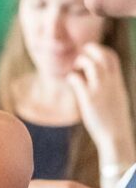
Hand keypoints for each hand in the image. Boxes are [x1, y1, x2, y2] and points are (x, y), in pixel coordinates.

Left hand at [68, 43, 135, 166]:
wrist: (116, 137)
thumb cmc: (114, 120)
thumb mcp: (116, 99)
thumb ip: (109, 87)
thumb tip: (97, 82)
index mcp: (118, 82)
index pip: (112, 57)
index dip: (100, 51)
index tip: (90, 55)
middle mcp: (111, 83)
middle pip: (103, 56)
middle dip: (91, 50)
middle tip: (80, 56)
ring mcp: (100, 91)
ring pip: (92, 64)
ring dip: (81, 62)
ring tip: (75, 69)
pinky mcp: (89, 100)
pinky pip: (78, 80)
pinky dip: (72, 77)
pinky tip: (70, 81)